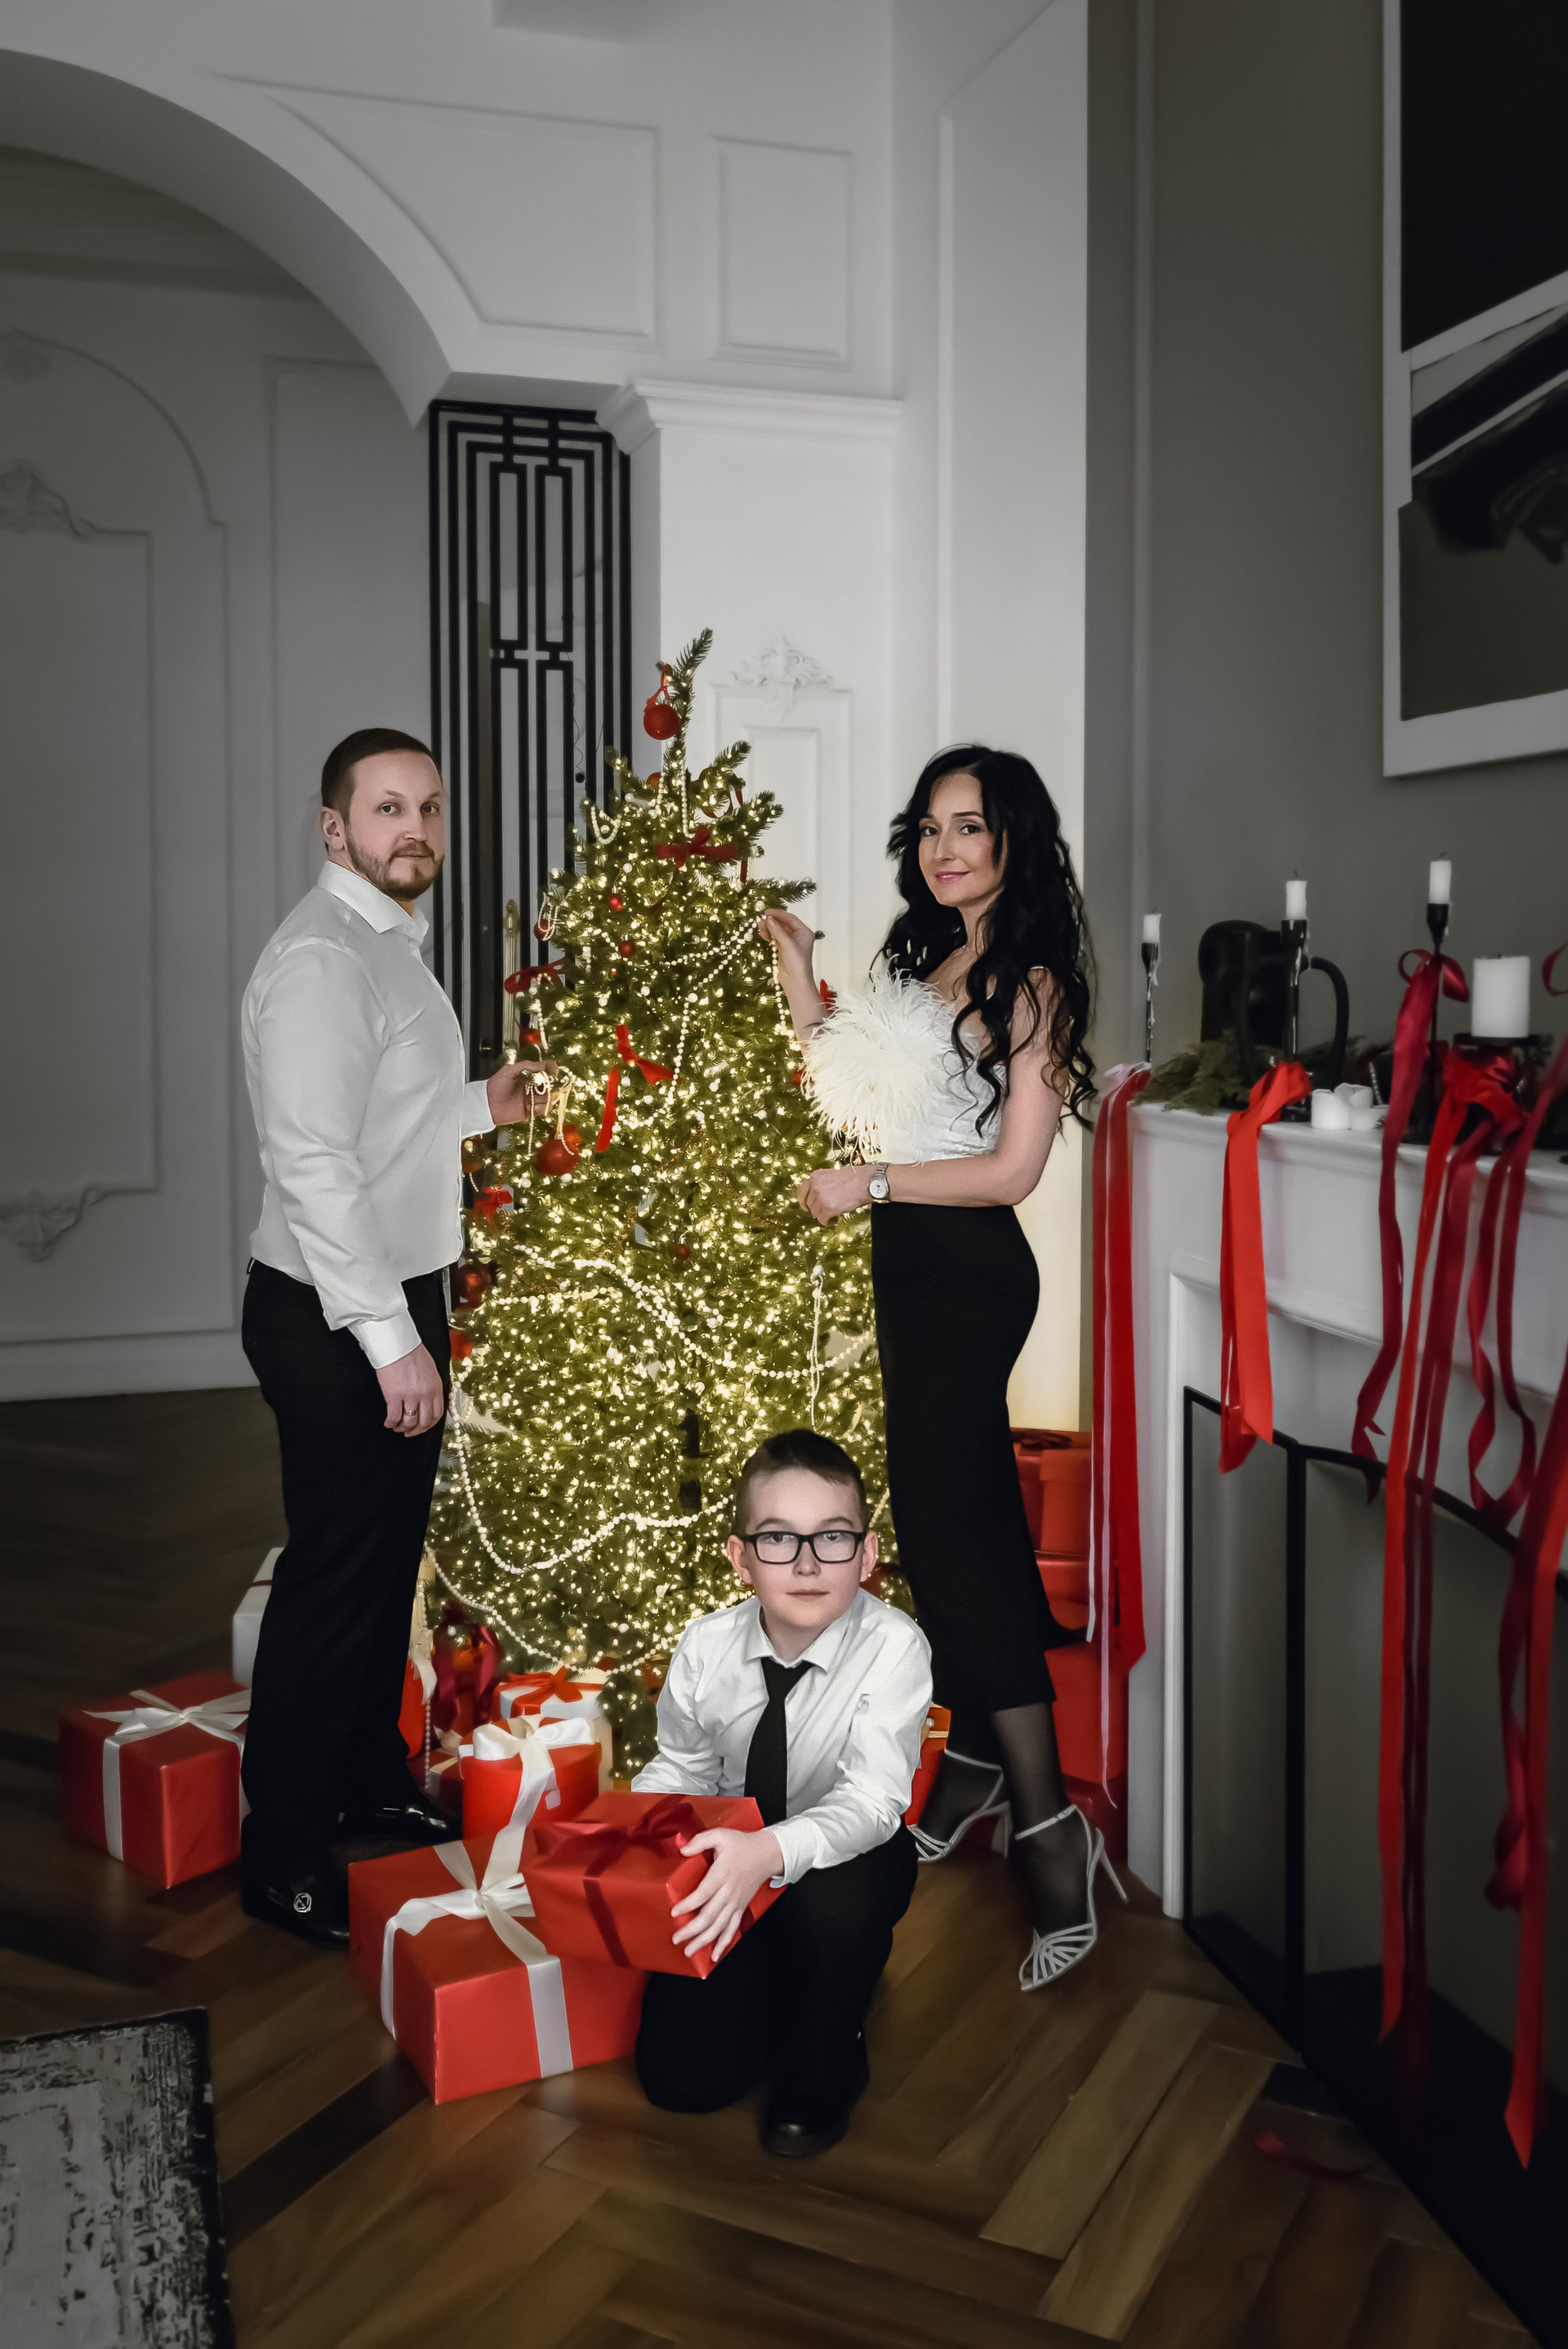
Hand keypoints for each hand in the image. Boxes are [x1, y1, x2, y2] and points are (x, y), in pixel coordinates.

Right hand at [376, 1342, 445, 1435]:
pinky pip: (393, 1417)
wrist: (398, 1345)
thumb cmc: (412, 1353)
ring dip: (402, 1428)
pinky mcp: (394, 1396)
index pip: (437, 1414)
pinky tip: (388, 1423)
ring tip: (397, 1427)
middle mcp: (425, 1394)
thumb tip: (429, 1400)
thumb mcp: (430, 1370)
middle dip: (416, 1430)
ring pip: (408, 1422)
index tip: (423, 1428)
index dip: (429, 1425)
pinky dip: (390, 1423)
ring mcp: (410, 1396)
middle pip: (423, 1421)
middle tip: (409, 1432)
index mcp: (436, 1388)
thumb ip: (431, 1387)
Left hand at [486, 1060, 555, 1126]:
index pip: (544, 1071)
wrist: (487, 1104)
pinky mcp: (530, 1110)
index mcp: (527, 1076)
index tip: (554, 1071)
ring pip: (549, 1097)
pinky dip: (542, 1107)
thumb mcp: (509, 1070)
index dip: (551, 1070)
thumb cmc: (495, 1086)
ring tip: (534, 1098)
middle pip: (549, 1085)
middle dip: (549, 1085)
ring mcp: (532, 1099)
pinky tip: (532, 1106)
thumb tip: (543, 1065)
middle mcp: (532, 1087)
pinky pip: (544, 1109)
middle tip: (543, 1087)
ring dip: (545, 1097)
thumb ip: (526, 1066)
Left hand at [669, 1825, 783, 1960]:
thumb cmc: (743, 1844)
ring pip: (719, 1927)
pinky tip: (715, 1955)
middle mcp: (729, 1892)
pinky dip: (724, 1943)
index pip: (703, 1893)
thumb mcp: (721, 1835)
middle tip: (676, 1938)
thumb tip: (683, 1849)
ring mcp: (735, 1903)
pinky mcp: (740, 1908)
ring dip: (703, 1941)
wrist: (766, 1854)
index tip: (675, 1912)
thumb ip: (701, 1840)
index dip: (689, 1904)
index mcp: (722, 1874)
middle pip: (709, 1916)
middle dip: (691, 1930)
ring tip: (689, 1951)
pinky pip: (732, 1929)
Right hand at [758, 907, 815, 975]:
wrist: (796, 982)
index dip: (778, 914)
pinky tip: (763, 934)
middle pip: (784, 924)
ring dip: (770, 928)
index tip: (766, 912)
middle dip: (772, 922)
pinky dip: (770, 936)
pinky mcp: (784, 949)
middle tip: (760, 921)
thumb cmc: (797, 963)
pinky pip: (776, 938)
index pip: (790, 919)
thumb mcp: (788, 945)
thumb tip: (769, 919)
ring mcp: (791, 943)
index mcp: (804, 932)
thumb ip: (778, 932)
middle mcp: (798, 936)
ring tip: (759, 927)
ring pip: (779, 931)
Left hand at [798, 1164, 871, 1223]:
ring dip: (824, 1215)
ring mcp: (820, 1198)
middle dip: (818, 1209)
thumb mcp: (832, 1174)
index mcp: (815, 1177)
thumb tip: (817, 1195)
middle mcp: (815, 1186)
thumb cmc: (853, 1178)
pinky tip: (836, 1219)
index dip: (803, 1200)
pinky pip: (823, 1220)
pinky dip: (829, 1222)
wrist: (864, 1182)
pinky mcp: (827, 1209)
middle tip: (828, 1211)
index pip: (802, 1190)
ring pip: (816, 1213)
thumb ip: (822, 1182)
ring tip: (834, 1214)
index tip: (805, 1207)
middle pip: (810, 1204)